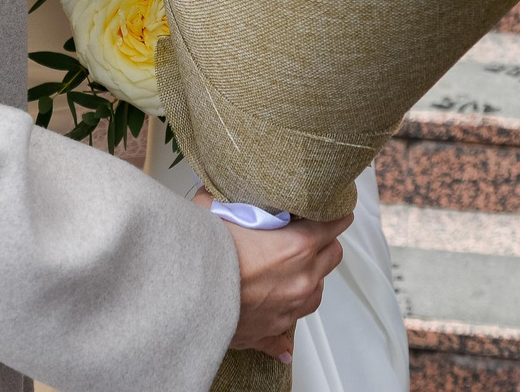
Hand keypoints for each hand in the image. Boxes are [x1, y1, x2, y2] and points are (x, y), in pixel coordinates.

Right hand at [209, 194, 350, 362]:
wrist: (186, 300)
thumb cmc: (204, 256)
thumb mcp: (211, 210)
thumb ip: (220, 197)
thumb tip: (213, 188)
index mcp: (296, 247)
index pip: (332, 225)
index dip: (333, 215)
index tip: (333, 210)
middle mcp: (301, 279)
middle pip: (333, 256)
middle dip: (325, 243)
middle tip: (309, 234)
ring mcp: (291, 308)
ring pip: (318, 290)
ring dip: (310, 277)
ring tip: (290, 269)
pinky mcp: (273, 331)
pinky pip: (289, 331)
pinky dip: (286, 322)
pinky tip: (280, 329)